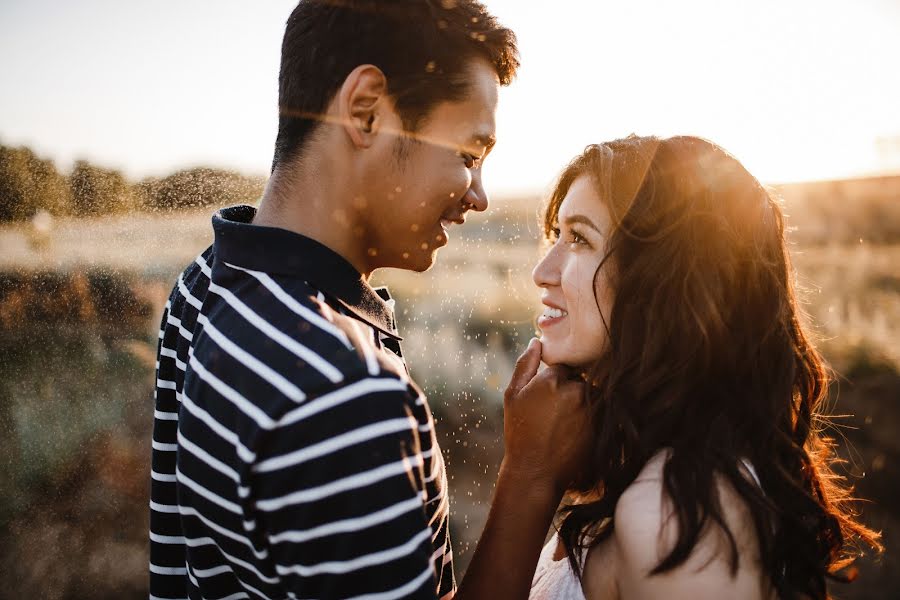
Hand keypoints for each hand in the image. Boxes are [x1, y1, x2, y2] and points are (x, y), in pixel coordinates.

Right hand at [502, 337, 590, 496]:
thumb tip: (537, 340)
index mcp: (553, 380)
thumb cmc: (520, 432)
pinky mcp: (603, 425)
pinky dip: (591, 418)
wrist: (536, 471)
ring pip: (592, 395)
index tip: (547, 398)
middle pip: (581, 379)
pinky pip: (600, 412)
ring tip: (564, 425)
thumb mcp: (513, 396)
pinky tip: (574, 434)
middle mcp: (576, 391)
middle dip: (571, 390)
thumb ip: (525, 364)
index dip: (555, 380)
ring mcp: (592, 409)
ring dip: (583, 404)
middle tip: (555, 414)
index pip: (564, 367)